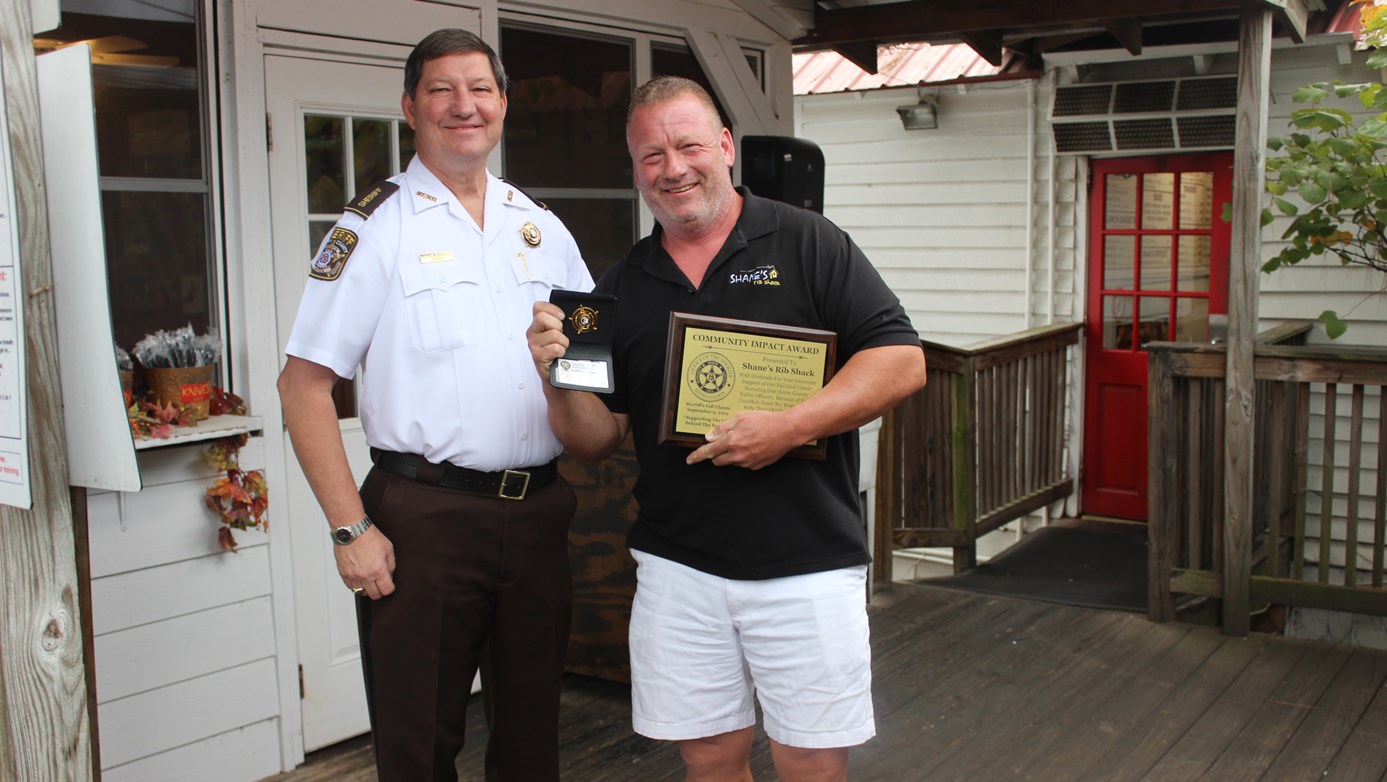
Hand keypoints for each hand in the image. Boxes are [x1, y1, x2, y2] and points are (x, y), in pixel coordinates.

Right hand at [336, 526, 395, 599]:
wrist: (352, 530)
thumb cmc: (369, 536)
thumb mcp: (388, 549)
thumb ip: (391, 565)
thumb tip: (390, 575)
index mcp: (378, 570)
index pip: (386, 590)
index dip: (390, 588)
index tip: (389, 585)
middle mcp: (365, 576)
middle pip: (374, 595)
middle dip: (380, 591)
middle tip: (380, 584)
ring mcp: (353, 576)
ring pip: (361, 593)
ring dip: (367, 589)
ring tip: (369, 580)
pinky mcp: (343, 574)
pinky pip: (350, 587)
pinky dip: (356, 585)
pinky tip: (360, 577)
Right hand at [528, 301, 568, 379]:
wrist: (557, 373)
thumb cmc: (559, 352)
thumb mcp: (560, 333)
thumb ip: (562, 322)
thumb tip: (578, 314)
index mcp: (537, 324)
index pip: (538, 306)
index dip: (552, 309)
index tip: (561, 317)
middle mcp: (533, 332)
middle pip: (542, 317)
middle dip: (558, 326)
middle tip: (561, 335)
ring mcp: (534, 344)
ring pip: (553, 334)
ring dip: (563, 342)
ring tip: (561, 347)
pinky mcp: (537, 355)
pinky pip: (555, 348)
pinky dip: (561, 351)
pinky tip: (559, 355)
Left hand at [686, 410, 805, 469]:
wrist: (787, 430)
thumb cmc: (766, 421)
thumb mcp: (741, 417)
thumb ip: (723, 428)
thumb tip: (710, 436)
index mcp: (732, 442)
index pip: (708, 452)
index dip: (697, 456)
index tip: (690, 460)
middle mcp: (738, 455)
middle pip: (717, 460)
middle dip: (716, 453)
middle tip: (724, 442)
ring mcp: (747, 462)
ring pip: (731, 462)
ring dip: (731, 454)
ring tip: (743, 440)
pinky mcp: (756, 466)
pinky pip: (744, 464)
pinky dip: (743, 457)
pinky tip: (752, 446)